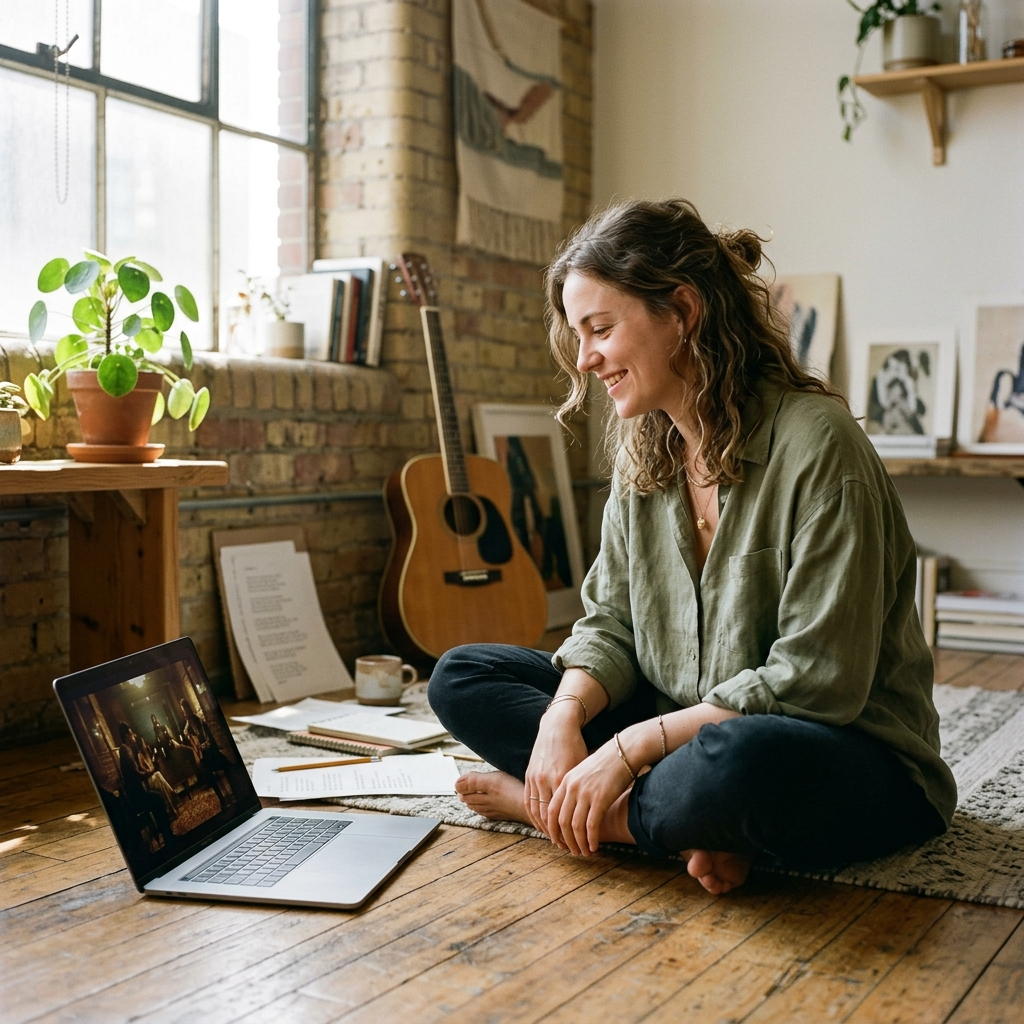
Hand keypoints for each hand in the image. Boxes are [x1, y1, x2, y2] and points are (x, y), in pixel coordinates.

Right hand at [524, 704, 588, 834]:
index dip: (574, 833)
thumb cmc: (576, 746)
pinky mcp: (529, 776)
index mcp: (563, 779)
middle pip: (551, 818)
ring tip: (557, 842)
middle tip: (570, 849)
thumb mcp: (584, 767)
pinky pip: (528, 803)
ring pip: (538, 813)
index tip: (582, 845)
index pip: (566, 814)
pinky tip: (542, 827)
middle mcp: (547, 780)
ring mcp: (535, 778)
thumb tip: (596, 811)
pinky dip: (534, 818)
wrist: (557, 726)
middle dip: (561, 837)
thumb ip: (585, 788)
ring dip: (546, 830)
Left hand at [546, 739, 633, 856]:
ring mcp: (586, 793)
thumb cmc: (605, 762)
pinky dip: (591, 839)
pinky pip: (591, 825)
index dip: (553, 829)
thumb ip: (574, 788)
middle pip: (561, 821)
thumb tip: (571, 809)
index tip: (558, 841)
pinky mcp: (601, 798)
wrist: (623, 751)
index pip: (551, 811)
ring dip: (579, 843)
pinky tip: (594, 847)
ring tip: (584, 852)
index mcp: (565, 781)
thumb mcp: (583, 772)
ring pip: (575, 826)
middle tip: (571, 851)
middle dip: (565, 840)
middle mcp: (572, 787)